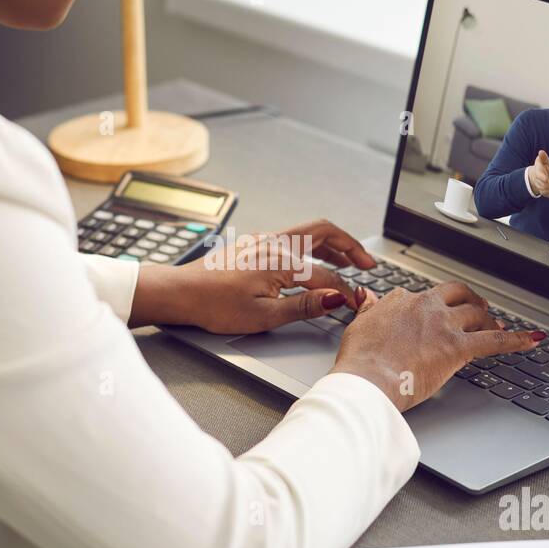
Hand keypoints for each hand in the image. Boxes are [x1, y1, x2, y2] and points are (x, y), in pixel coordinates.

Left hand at [128, 219, 375, 333]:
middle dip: (351, 247)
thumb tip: (335, 299)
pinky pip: (293, 239)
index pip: (326, 277)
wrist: (180, 292)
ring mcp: (263, 241)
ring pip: (309, 233)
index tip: (358, 304)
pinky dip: (313, 247)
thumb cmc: (213, 304)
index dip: (346, 292)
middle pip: (325, 233)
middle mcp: (275, 243)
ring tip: (350, 261)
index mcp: (281, 260)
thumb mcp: (264, 315)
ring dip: (334, 245)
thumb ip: (304, 305)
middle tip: (368, 264)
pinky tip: (314, 261)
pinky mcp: (254, 246)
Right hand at [330, 282, 543, 412]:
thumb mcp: (358, 326)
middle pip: (457, 296)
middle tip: (478, 309)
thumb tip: (368, 296)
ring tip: (497, 327)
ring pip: (477, 314)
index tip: (437, 313)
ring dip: (490, 319)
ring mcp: (444, 326)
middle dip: (470, 301)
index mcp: (403, 302)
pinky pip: (495, 340)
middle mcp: (426, 307)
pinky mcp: (457, 348)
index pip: (425, 296)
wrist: (366, 379)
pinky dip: (518, 339)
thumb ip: (370, 309)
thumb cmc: (359, 360)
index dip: (435, 305)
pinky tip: (534, 339)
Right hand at [527, 150, 548, 197]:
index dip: (545, 178)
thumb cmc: (541, 167)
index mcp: (538, 174)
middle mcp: (540, 184)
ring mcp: (543, 190)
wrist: (535, 177)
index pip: (541, 178)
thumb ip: (542, 157)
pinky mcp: (548, 194)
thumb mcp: (541, 161)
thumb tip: (541, 151)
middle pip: (548, 186)